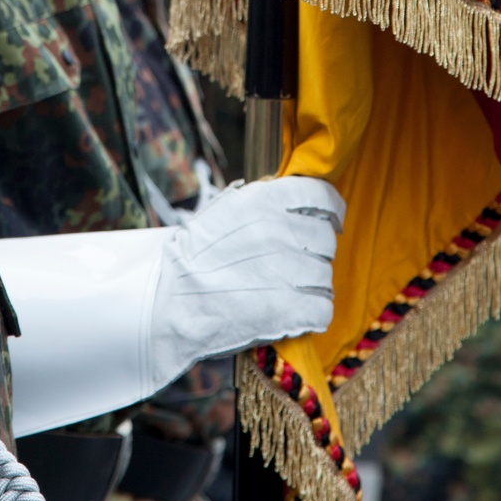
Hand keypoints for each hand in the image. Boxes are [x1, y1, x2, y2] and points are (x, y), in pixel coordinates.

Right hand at [148, 175, 343, 390]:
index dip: (332, 209)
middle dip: (316, 253)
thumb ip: (255, 197)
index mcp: (266, 201)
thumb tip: (280, 186)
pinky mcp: (289, 310)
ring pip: (325, 277)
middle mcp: (281, 231)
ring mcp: (287, 271)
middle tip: (299, 265)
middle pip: (326, 240)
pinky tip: (299, 314)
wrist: (168, 300)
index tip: (332, 220)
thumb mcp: (221, 210)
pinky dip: (315, 315)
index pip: (321, 194)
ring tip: (292, 293)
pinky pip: (323, 309)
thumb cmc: (190, 256)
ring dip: (313, 286)